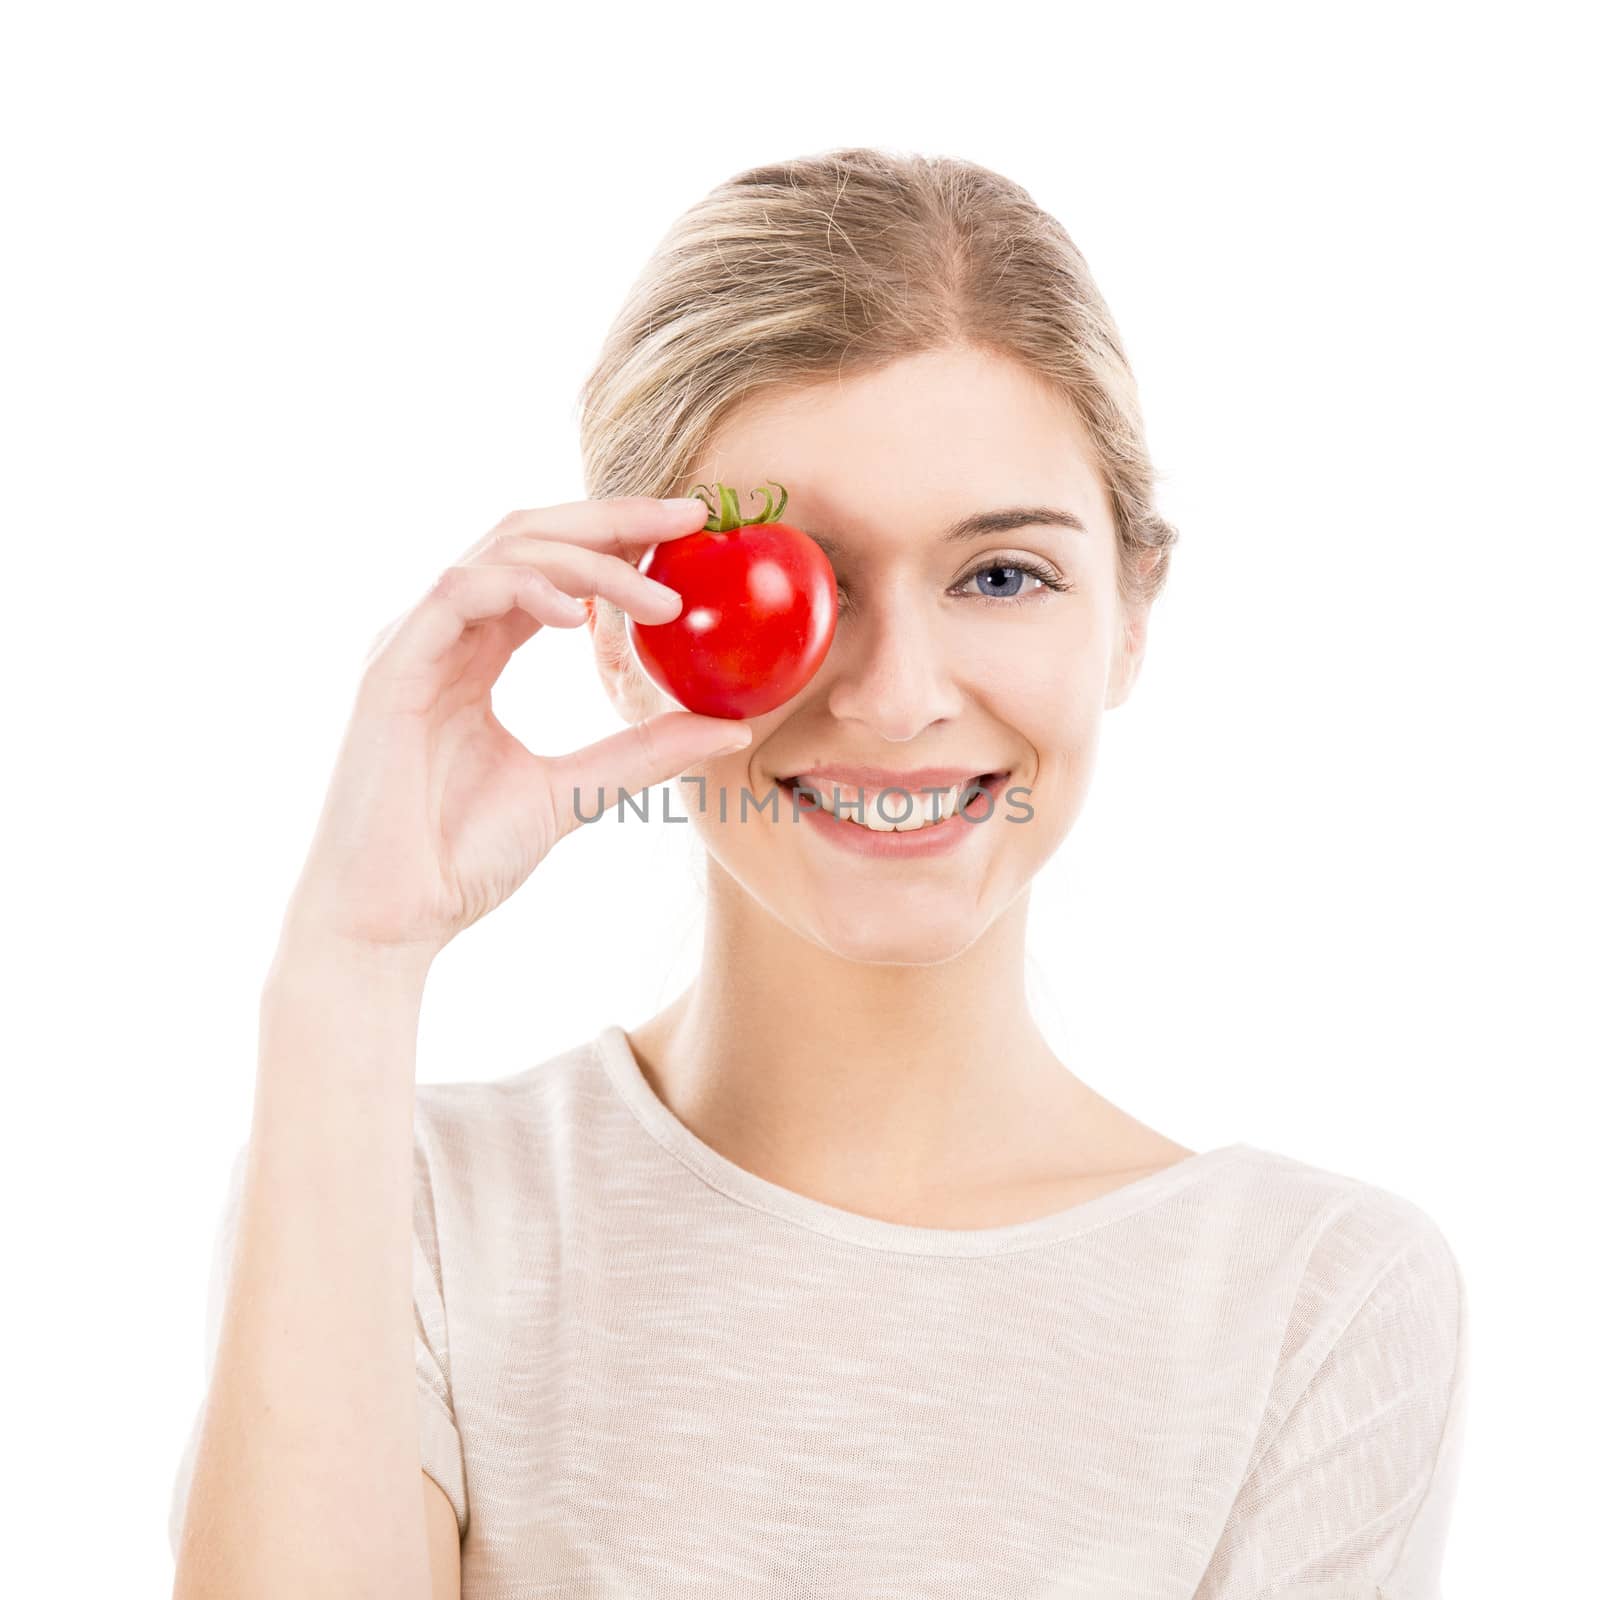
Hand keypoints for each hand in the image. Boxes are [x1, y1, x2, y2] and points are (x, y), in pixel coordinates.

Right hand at [277, 495, 749, 959]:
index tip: (692, 534)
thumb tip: (730, 726)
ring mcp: (413, 644)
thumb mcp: (575, 793)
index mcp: (476, 654)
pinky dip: (523, 589)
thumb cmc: (460, 860)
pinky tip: (579, 617)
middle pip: (530, 536)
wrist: (390, 922)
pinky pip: (460, 594)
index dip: (618, 542)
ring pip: (502, 552)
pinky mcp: (391, 669)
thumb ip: (642, 751)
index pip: (552, 570)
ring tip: (659, 597)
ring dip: (587, 559)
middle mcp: (443, 634)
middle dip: (614, 518)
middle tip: (690, 515)